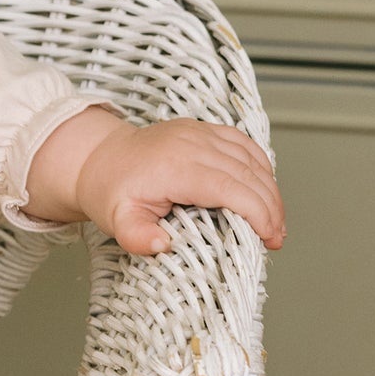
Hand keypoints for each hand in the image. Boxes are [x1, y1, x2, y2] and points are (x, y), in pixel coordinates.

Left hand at [61, 112, 285, 254]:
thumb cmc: (109, 190)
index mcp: (175, 167)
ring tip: (274, 221)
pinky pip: (243, 144)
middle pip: (248, 174)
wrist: (97, 158)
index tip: (269, 237)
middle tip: (276, 238)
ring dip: (270, 190)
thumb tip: (163, 246)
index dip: (258, 212)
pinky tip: (265, 189)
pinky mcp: (203, 129)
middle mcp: (191, 144)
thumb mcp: (116, 221)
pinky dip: (261, 167)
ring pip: (251, 158)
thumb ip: (136, 238)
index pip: (231, 188)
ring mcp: (199, 133)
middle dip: (270, 208)